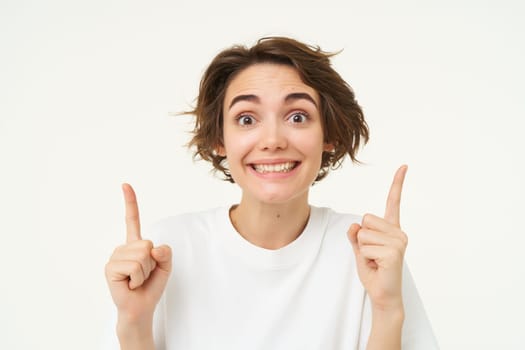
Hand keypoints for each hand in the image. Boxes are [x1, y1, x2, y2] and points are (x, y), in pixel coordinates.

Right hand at [105, 184, 171, 324]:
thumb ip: (166, 253)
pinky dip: (138, 278)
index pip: (132, 220)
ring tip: (137, 281)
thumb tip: (153, 247)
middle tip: (144, 276)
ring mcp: (115, 256)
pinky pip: (135, 266)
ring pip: (142, 255)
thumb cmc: (151, 287)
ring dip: (145, 272)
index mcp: (136, 244)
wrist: (141, 308)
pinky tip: (130, 284)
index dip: (130, 202)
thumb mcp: (165, 266)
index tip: (125, 185)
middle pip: (147, 244)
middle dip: (152, 263)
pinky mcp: (110, 267)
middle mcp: (123, 248)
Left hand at [347, 165, 407, 310]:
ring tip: (375, 261)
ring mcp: (398, 241)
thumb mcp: (359, 250)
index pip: (393, 202)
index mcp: (392, 228)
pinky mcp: (394, 252)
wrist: (382, 294)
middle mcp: (398, 232)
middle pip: (365, 219)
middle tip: (372, 255)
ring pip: (363, 233)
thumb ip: (355, 235)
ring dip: (362, 249)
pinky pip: (365, 245)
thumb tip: (354, 225)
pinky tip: (377, 265)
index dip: (397, 183)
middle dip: (361, 238)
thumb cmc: (374, 272)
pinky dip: (365, 257)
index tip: (404, 166)